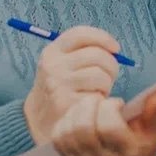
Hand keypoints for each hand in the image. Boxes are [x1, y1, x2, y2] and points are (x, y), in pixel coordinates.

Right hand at [22, 26, 121, 144]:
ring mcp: (59, 85)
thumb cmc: (61, 88)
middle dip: (111, 66)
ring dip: (107, 84)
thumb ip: (84, 52)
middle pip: (98, 55)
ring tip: (97, 91)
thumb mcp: (63, 64)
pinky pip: (98, 94)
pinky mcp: (67, 103)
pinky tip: (93, 103)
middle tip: (108, 77)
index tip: (116, 49)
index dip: (103, 38)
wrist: (39, 121)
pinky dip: (102, 99)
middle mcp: (53, 66)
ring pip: (101, 75)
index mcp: (52, 51)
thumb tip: (114, 49)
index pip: (81, 34)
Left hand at [51, 89, 155, 155]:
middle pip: (84, 129)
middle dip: (89, 106)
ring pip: (68, 133)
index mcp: (127, 152)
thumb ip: (155, 111)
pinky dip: (64, 123)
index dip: (109, 108)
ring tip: (87, 107)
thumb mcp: (153, 129)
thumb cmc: (141, 144)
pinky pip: (58, 139)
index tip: (116, 103)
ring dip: (75, 112)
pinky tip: (76, 117)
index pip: (108, 127)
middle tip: (98, 101)